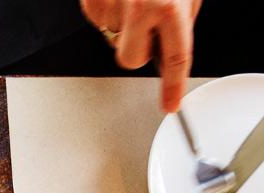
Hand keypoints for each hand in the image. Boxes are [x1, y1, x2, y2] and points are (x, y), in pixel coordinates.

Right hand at [81, 0, 201, 111]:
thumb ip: (179, 20)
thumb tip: (168, 45)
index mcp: (169, 7)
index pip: (175, 59)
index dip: (173, 86)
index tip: (171, 104)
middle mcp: (140, 9)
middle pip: (132, 60)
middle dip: (138, 50)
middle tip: (146, 28)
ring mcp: (112, 7)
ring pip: (113, 40)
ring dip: (123, 26)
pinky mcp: (91, 3)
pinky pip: (97, 22)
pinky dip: (107, 12)